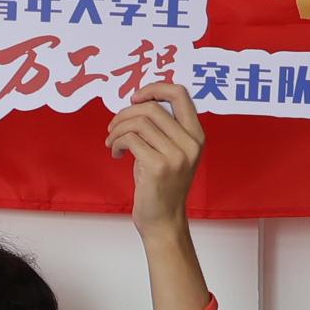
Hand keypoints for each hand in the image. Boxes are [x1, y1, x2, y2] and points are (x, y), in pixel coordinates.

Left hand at [104, 80, 203, 229]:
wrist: (163, 221)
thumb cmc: (161, 186)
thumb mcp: (170, 152)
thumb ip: (163, 128)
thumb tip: (138, 102)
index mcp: (197, 135)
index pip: (180, 94)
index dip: (155, 88)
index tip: (136, 98)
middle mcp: (190, 143)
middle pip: (152, 107)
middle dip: (126, 112)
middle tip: (114, 126)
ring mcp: (176, 156)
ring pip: (138, 122)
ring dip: (117, 129)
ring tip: (112, 142)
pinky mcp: (158, 167)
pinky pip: (130, 139)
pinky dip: (116, 143)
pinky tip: (115, 154)